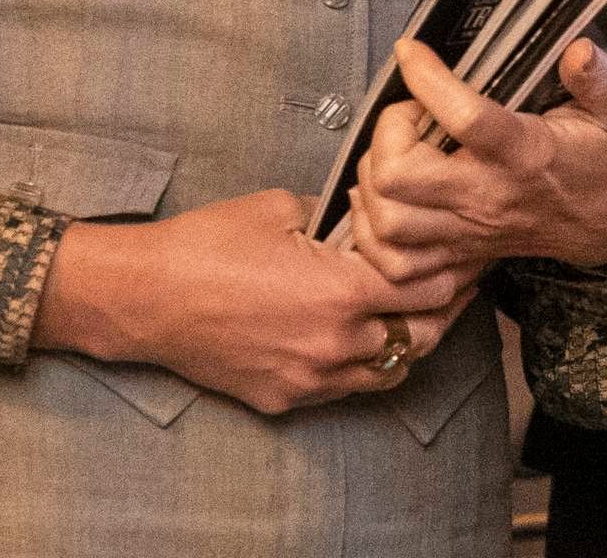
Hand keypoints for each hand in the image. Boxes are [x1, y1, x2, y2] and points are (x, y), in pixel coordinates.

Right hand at [31, 188, 471, 415]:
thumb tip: (365, 215)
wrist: (145, 298)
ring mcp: (311, 379)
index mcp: (342, 292)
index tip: (461, 256)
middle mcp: (335, 345)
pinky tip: (355, 339)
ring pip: (387, 372)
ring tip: (408, 314)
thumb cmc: (206, 245)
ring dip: (402, 343)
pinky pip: (343, 389)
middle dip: (440, 312)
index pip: (428, 290)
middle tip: (452, 288)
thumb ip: (335, 215)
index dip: (451, 271)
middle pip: (419, 338)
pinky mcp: (285, 399)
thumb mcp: (279, 207)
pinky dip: (359, 365)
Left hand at [344, 37, 606, 299]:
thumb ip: (601, 80)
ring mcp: (469, 232)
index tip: (410, 50)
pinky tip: (387, 198)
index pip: (465, 119)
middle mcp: (487, 196)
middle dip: (386, 134)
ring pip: (387, 222)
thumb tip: (577, 50)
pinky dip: (375, 234)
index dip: (427, 80)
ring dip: (374, 181)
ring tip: (396, 151)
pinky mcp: (461, 254)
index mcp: (525, 154)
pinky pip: (396, 263)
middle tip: (409, 112)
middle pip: (397, 179)